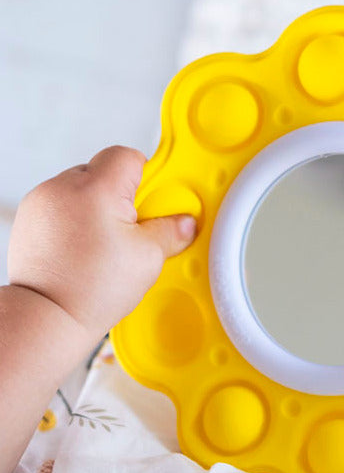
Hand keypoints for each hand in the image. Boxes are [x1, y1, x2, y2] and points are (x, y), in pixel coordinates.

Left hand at [8, 146, 195, 342]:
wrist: (48, 316)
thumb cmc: (90, 290)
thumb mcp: (148, 257)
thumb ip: (171, 231)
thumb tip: (185, 223)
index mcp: (96, 189)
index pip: (127, 156)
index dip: (146, 176)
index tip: (154, 201)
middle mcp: (63, 188)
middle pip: (104, 171)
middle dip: (123, 197)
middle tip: (133, 230)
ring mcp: (42, 202)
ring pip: (82, 188)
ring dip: (98, 207)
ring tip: (107, 243)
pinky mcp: (30, 219)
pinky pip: (63, 205)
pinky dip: (77, 220)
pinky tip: (86, 247)